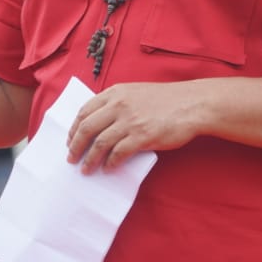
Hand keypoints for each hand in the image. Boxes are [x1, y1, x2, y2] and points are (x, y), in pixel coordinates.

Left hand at [66, 82, 200, 173]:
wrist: (192, 104)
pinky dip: (110, 163)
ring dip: (90, 159)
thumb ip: (118, 103)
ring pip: (100, 143)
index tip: (70, 140)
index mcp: (116, 92)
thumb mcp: (136, 92)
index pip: (85, 111)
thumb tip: (100, 124)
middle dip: (75, 146)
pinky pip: (118, 153)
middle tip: (71, 158)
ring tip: (86, 169)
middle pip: (87, 128)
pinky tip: (108, 168)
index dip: (74, 128)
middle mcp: (119, 105)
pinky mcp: (142, 136)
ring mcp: (130, 121)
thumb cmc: (166, 100)